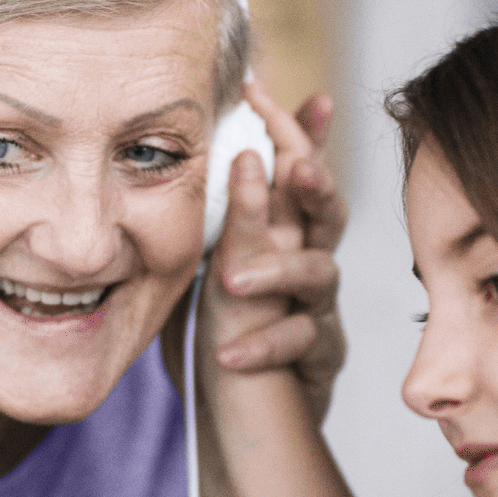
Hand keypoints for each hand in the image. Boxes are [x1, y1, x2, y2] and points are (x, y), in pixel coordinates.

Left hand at [207, 84, 347, 422]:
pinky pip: (297, 344)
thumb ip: (206, 210)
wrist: (246, 409)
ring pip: (318, 273)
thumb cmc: (227, 326)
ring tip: (234, 280)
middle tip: (296, 167)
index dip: (282, 125)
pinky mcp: (318, 357)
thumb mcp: (205, 258)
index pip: (291, 165)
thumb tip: (172, 149)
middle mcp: (307, 257)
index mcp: (279, 228)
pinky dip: (261, 345)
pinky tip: (227, 352)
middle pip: (325, 207)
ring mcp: (317, 307)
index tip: (255, 87)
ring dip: (276, 270)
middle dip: (314, 181)